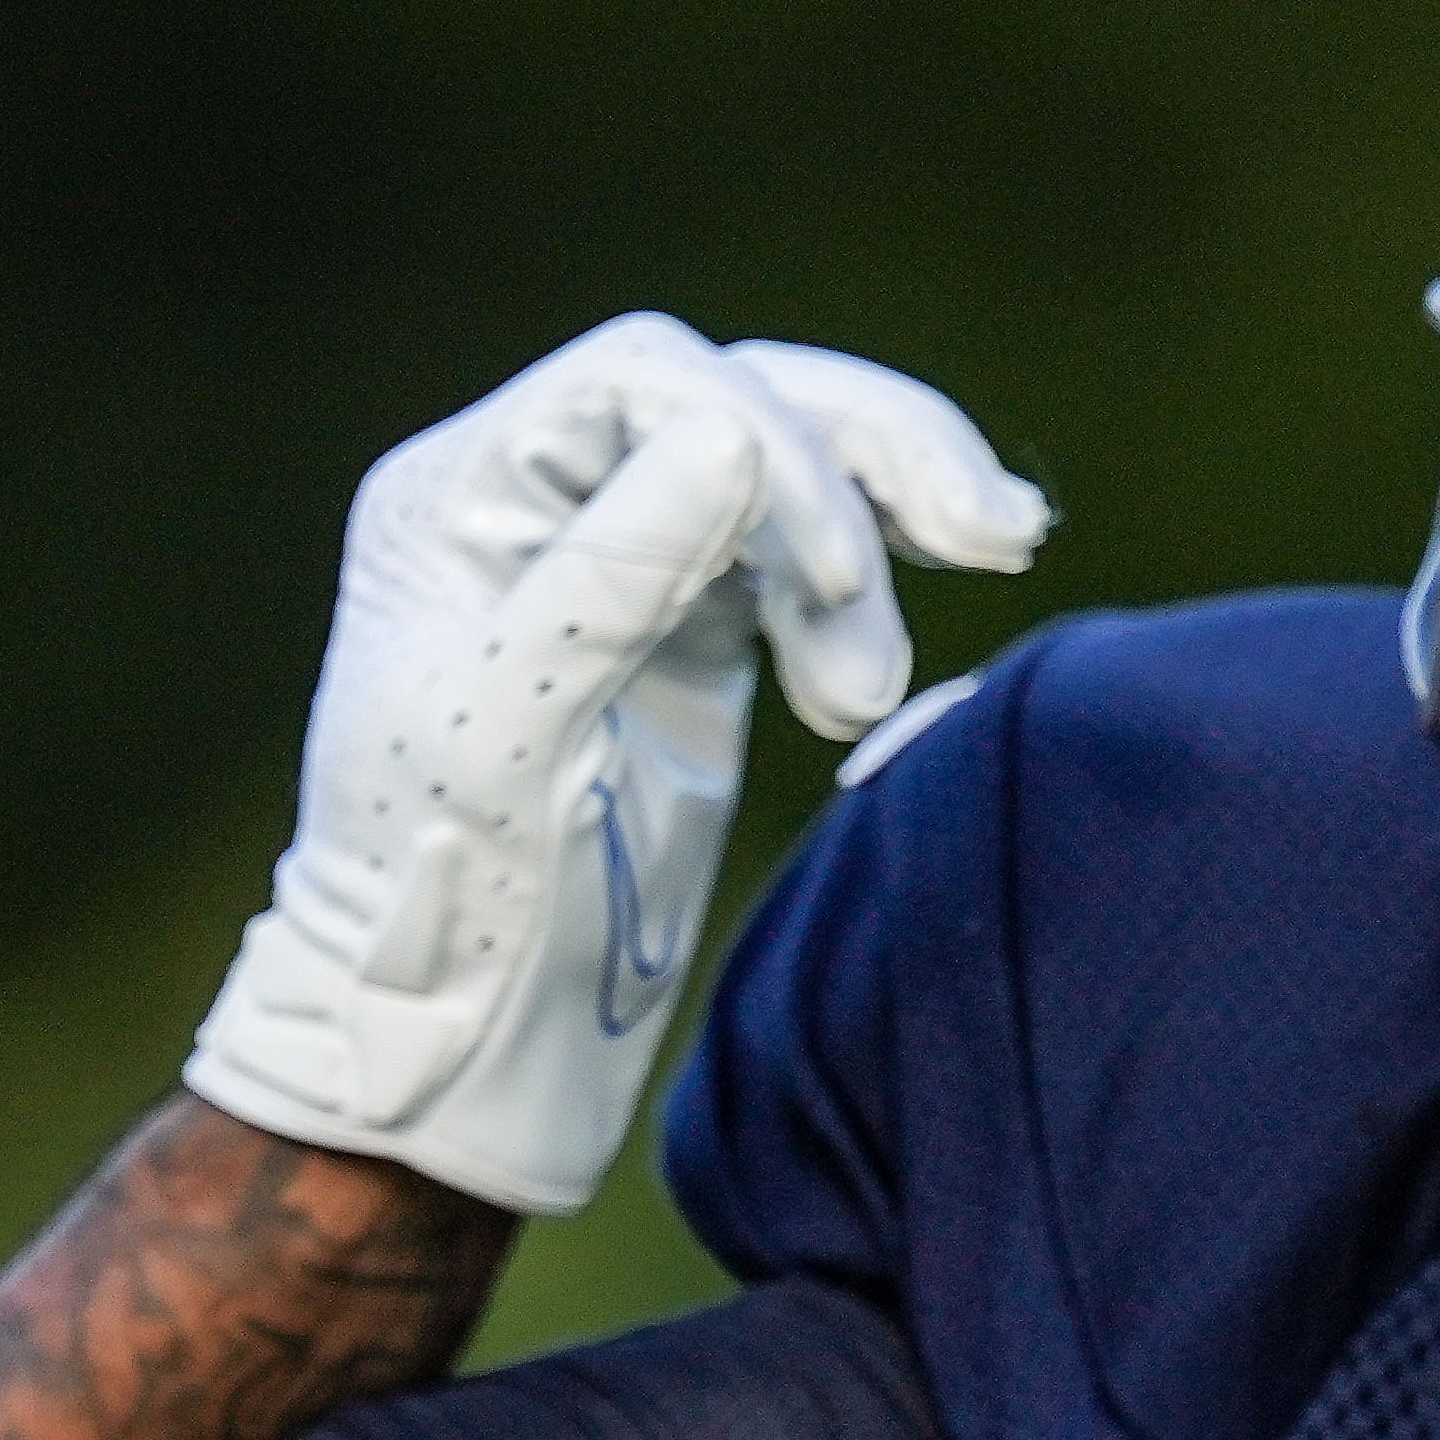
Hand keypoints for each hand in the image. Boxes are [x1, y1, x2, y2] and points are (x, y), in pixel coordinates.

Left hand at [184, 319, 1046, 1219]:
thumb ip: (610, 580)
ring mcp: (617, 563)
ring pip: (783, 468)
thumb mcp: (511, 740)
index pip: (638, 383)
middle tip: (991, 540)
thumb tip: (731, 431)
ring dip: (886, 523)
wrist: (454, 1057)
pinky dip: (874, 573)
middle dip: (866, 459)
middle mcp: (533, 502)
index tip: (844, 570)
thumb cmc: (449, 910)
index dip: (768, 443)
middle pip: (734, 398)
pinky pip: (798, 557)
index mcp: (459, 496)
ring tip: (948, 615)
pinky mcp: (688, 637)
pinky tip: (947, 591)